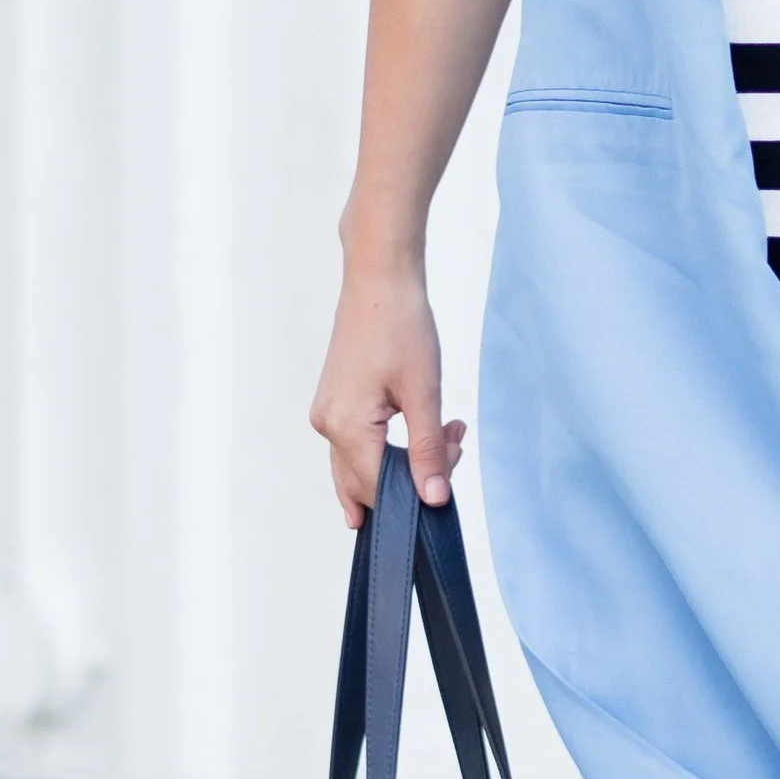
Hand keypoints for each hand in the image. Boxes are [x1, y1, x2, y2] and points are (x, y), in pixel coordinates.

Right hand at [308, 246, 465, 527]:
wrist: (379, 280)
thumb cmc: (400, 325)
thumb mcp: (424, 392)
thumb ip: (428, 450)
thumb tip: (434, 498)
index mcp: (345, 426)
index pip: (380, 488)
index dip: (420, 486)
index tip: (453, 454)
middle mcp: (327, 425)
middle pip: (369, 483)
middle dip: (415, 473)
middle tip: (452, 438)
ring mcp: (327, 415)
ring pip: (363, 466)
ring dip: (405, 460)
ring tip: (444, 430)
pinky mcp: (334, 404)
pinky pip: (356, 446)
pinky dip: (389, 447)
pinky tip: (419, 432)